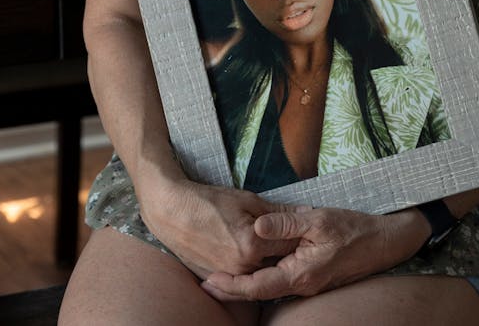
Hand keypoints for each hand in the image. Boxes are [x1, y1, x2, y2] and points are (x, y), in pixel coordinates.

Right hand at [137, 177, 305, 278]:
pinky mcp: (215, 277)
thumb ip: (279, 211)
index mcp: (252, 246)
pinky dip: (247, 264)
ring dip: (266, 258)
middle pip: (275, 261)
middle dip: (284, 249)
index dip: (298, 234)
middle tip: (286, 234)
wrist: (171, 211)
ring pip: (259, 270)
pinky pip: (240, 274)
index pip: (289, 244)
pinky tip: (244, 248)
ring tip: (263, 240)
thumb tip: (306, 212)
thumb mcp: (248, 200)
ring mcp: (227, 275)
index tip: (303, 227)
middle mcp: (241, 266)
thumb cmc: (209, 202)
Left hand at [199, 206, 429, 300]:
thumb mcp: (318, 220)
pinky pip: (280, 282)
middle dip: (231, 289)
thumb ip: (285, 224)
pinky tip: (249, 267)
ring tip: (219, 275)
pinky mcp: (311, 278)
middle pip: (258, 292)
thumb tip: (255, 229)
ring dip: (244, 284)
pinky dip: (261, 277)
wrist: (385, 242)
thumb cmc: (354, 229)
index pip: (257, 288)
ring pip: (268, 288)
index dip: (230, 287)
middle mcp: (301, 285)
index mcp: (300, 274)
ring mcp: (307, 284)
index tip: (208, 281)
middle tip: (203, 281)